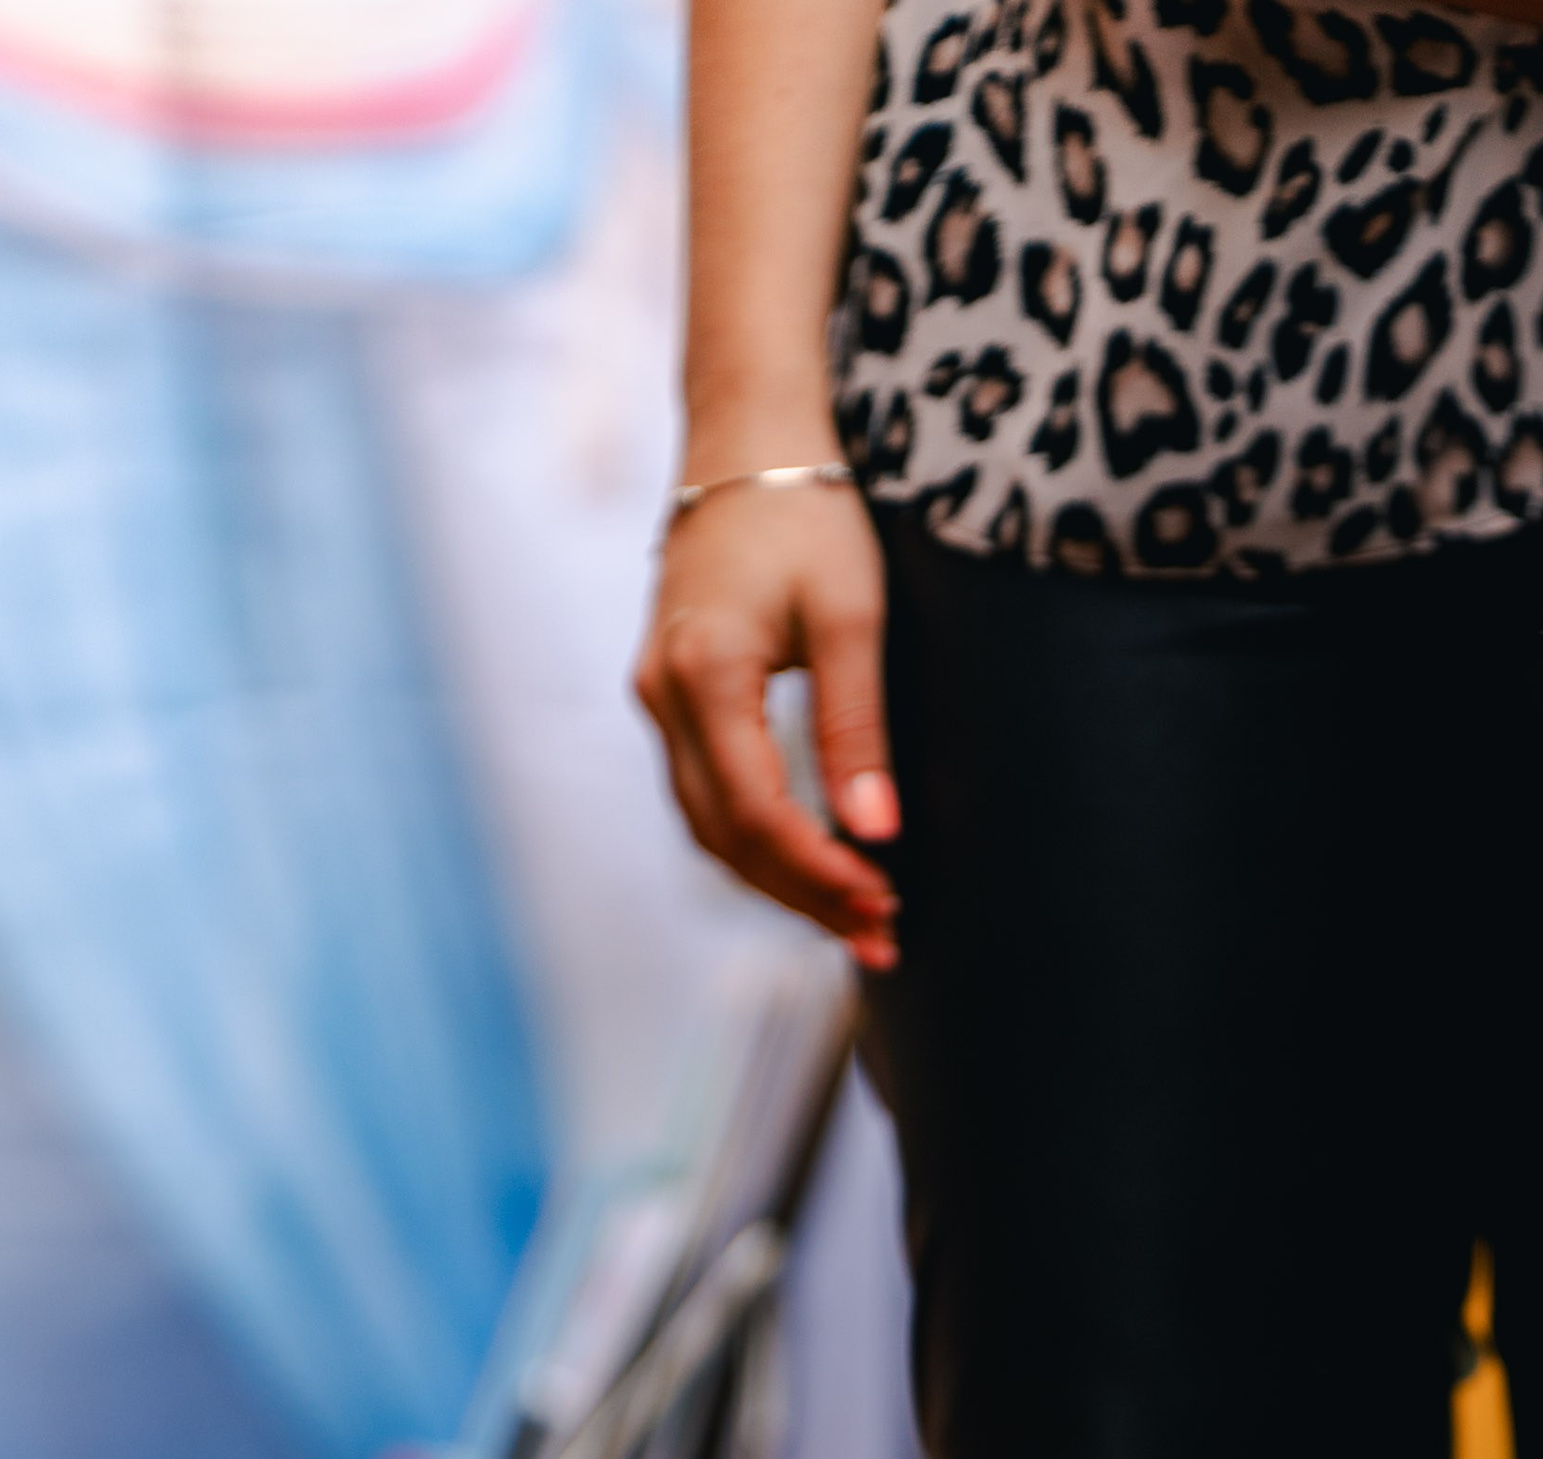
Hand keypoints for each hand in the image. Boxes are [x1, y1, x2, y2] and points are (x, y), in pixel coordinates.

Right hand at [634, 475, 899, 970]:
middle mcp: (663, 694)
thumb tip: (875, 834)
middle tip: (882, 937)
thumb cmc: (809, 510)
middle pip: (727, 836)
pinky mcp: (670, 695)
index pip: (759, 813)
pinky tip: (812, 866)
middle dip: (804, 897)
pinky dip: (757, 841)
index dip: (821, 874)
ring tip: (855, 918)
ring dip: (779, 881)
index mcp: (705, 674)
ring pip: (709, 825)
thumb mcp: (853, 614)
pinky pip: (706, 793)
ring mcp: (656, 696)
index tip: (886, 904)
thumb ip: (858, 727)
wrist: (748, 437)